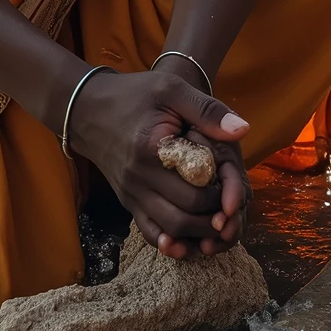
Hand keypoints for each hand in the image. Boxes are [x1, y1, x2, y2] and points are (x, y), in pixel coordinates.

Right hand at [68, 64, 249, 258]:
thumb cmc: (135, 95)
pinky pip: (149, 231)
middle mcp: (138, 179)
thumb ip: (207, 110)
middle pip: (184, 214)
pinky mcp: (127, 202)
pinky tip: (189, 240)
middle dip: (213, 217)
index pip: (194, 187)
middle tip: (233, 209)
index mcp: (152, 150)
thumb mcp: (172, 89)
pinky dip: (171, 241)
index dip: (221, 194)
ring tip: (219, 223)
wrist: (88, 109)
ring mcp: (130, 194)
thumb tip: (242, 130)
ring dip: (196, 232)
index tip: (236, 189)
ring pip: (168, 229)